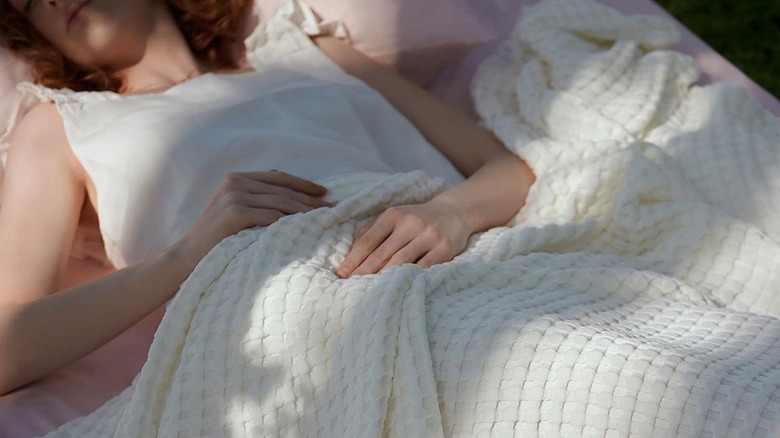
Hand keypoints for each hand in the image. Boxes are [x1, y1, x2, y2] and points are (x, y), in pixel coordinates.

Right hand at [174, 171, 330, 265]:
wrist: (188, 257)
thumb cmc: (217, 239)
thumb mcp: (238, 212)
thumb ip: (259, 201)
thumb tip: (298, 202)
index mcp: (236, 178)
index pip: (278, 176)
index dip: (303, 183)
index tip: (324, 192)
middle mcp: (235, 182)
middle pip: (283, 189)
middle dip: (310, 199)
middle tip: (334, 208)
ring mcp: (234, 196)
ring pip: (281, 202)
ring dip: (306, 211)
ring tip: (324, 220)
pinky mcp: (234, 213)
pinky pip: (271, 216)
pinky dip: (290, 222)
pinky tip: (305, 230)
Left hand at [336, 200, 470, 277]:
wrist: (455, 212)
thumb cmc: (417, 218)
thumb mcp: (394, 216)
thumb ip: (372, 230)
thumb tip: (351, 251)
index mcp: (393, 215)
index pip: (368, 241)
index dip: (353, 259)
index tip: (341, 275)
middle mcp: (410, 223)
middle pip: (381, 254)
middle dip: (363, 273)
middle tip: (349, 288)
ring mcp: (428, 236)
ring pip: (400, 262)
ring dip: (382, 278)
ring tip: (368, 291)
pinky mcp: (444, 248)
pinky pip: (423, 267)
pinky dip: (409, 278)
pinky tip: (397, 287)